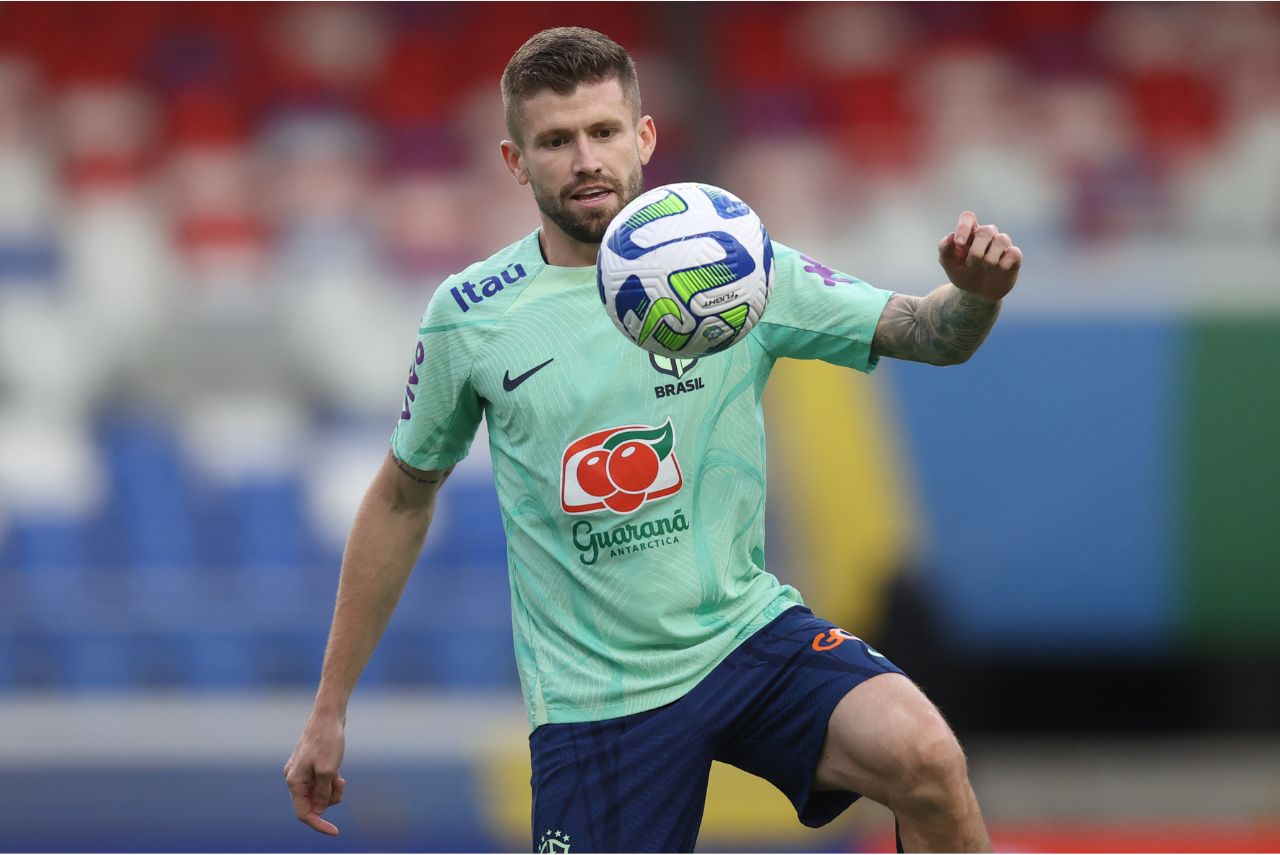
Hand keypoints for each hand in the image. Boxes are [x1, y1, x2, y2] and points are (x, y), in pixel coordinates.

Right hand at [284, 712, 346, 834]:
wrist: (329, 715)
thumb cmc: (327, 741)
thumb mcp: (328, 771)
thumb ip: (322, 794)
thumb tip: (319, 812)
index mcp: (294, 781)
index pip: (304, 813)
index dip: (319, 824)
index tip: (336, 832)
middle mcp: (295, 778)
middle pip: (313, 803)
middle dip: (329, 799)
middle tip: (341, 783)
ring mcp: (302, 771)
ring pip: (318, 793)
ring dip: (332, 790)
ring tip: (340, 776)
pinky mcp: (311, 765)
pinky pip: (321, 782)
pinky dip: (331, 782)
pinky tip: (339, 772)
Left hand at [937, 211, 1021, 302]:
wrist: (975, 293)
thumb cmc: (962, 272)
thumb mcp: (948, 263)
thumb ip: (945, 248)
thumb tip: (951, 236)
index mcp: (970, 233)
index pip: (968, 217)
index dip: (963, 227)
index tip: (959, 243)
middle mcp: (988, 235)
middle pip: (986, 231)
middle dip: (976, 251)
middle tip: (971, 264)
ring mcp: (1002, 245)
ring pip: (1002, 239)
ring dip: (990, 259)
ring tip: (984, 268)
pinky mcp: (1014, 256)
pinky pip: (1014, 253)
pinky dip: (1004, 264)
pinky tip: (999, 270)